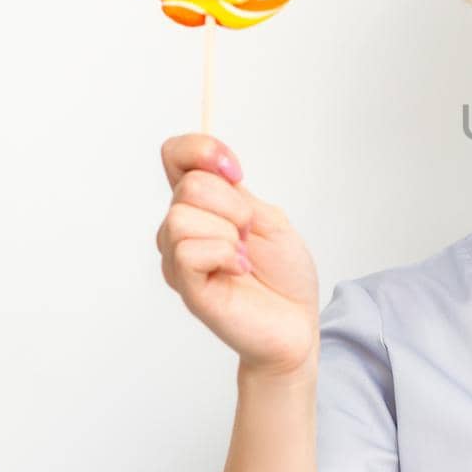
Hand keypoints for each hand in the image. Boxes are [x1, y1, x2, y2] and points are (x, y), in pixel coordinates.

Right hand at [155, 134, 320, 376]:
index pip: (175, 155)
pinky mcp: (184, 285)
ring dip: (228, 233)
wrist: (296, 321)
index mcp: (203, 205)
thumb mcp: (269, 218)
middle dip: (234, 205)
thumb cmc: (283, 274)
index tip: (237, 170)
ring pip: (183, 217)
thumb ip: (235, 193)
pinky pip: (188, 250)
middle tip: (250, 234)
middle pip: (189, 186)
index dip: (201, 150)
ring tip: (243, 255)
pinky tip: (239, 270)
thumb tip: (210, 168)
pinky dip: (224, 255)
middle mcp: (182, 228)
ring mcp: (179, 257)